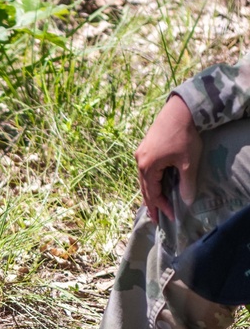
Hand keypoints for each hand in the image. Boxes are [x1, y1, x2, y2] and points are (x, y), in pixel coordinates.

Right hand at [135, 93, 201, 223]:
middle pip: (144, 188)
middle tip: (156, 219)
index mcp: (148, 167)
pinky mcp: (146, 146)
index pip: (153, 194)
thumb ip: (186, 184)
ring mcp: (141, 152)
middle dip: (151, 204)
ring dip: (150, 192)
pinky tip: (156, 182)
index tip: (169, 217)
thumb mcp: (188, 163)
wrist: (181, 109)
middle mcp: (140, 161)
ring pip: (144, 179)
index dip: (161, 207)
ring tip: (155, 204)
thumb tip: (187, 202)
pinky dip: (151, 180)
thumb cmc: (184, 136)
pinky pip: (146, 169)